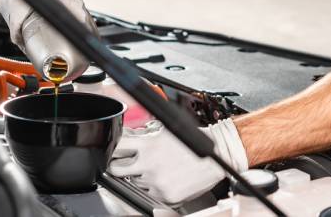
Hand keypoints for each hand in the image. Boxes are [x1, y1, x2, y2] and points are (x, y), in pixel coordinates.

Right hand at [0, 0, 94, 79]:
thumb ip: (73, 13)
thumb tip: (82, 32)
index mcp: (14, 3)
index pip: (17, 35)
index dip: (28, 46)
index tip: (38, 52)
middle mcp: (5, 2)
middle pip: (15, 31)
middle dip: (29, 40)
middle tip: (44, 47)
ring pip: (13, 25)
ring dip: (26, 32)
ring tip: (40, 38)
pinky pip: (13, 17)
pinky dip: (23, 23)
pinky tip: (34, 25)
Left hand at [108, 118, 248, 204]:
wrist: (218, 155)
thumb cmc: (195, 141)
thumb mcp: (166, 133)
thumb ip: (144, 138)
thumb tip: (128, 140)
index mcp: (148, 146)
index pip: (116, 148)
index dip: (112, 150)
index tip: (112, 151)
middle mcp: (150, 165)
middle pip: (117, 170)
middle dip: (120, 167)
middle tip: (129, 164)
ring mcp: (157, 184)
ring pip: (135, 184)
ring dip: (142, 178)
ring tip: (159, 169)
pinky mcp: (166, 197)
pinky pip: (152, 195)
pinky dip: (157, 189)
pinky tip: (168, 178)